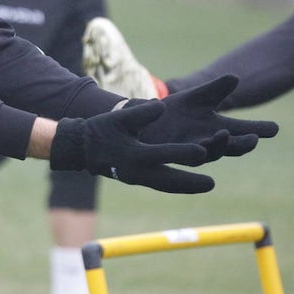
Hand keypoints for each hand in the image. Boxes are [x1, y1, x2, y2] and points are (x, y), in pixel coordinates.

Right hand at [50, 100, 215, 193]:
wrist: (81, 149)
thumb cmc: (100, 130)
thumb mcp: (120, 118)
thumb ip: (142, 113)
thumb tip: (162, 106)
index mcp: (134, 154)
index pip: (163, 155)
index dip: (183, 153)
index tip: (203, 151)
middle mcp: (137, 171)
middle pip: (169, 180)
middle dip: (191, 182)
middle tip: (211, 184)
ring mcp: (136, 178)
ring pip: (166, 186)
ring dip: (186, 186)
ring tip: (206, 185)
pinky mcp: (136, 179)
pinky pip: (160, 185)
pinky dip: (175, 185)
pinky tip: (187, 184)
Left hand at [137, 74, 277, 161]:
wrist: (147, 121)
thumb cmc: (175, 110)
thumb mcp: (197, 96)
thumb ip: (216, 88)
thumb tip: (235, 77)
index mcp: (216, 128)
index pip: (242, 131)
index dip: (258, 130)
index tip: (275, 128)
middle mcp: (207, 142)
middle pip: (231, 147)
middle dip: (243, 143)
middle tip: (255, 138)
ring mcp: (191, 150)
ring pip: (210, 153)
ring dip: (219, 145)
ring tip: (226, 134)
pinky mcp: (173, 154)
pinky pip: (186, 155)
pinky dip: (195, 150)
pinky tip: (202, 145)